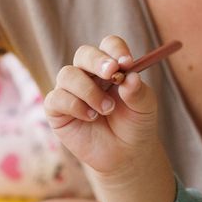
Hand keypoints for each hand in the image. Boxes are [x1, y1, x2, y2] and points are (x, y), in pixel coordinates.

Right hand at [41, 35, 162, 180]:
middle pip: (83, 54)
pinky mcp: (57, 109)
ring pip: (68, 74)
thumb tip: (130, 76)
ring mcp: (70, 90)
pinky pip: (56, 98)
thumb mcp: (144, 108)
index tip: (128, 62)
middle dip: (97, 61)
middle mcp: (87, 74)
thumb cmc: (134, 125)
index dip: (115, 49)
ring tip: (107, 109)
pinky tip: (91, 117)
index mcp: (110, 67)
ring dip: (89, 91)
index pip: (108, 46)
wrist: (125, 155)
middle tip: (112, 73)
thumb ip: (138, 92)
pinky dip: (75, 106)